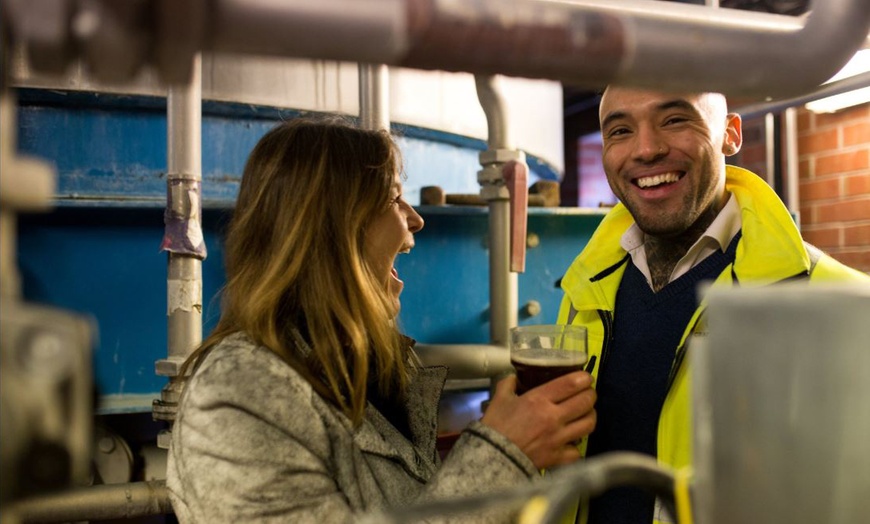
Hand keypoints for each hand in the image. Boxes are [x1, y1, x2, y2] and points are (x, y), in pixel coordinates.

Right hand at [480, 372, 595, 469]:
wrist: (491, 458)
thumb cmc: (495, 426)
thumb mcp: (499, 399)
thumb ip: (508, 384)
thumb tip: (514, 377)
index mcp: (539, 399)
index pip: (572, 384)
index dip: (584, 378)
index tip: (585, 378)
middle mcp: (554, 417)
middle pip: (586, 402)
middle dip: (590, 394)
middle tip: (587, 393)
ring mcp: (558, 438)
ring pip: (588, 424)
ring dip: (590, 416)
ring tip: (585, 414)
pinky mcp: (558, 457)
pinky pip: (578, 450)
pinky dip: (577, 445)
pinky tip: (572, 441)